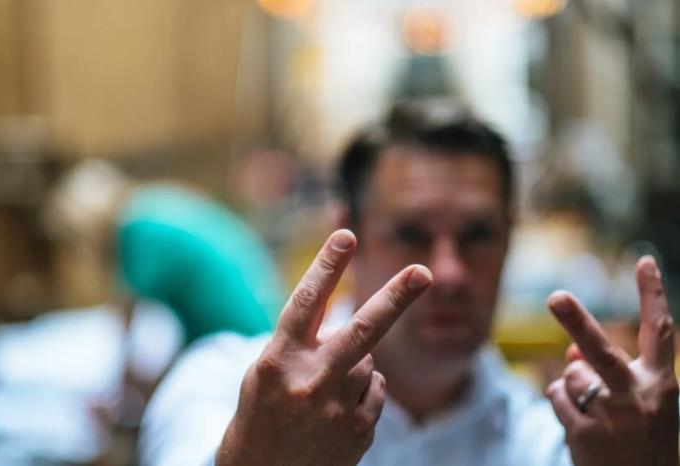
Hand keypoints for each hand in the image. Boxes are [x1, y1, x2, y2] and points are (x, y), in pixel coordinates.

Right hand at [215, 229, 432, 465]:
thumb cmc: (261, 415)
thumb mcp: (266, 372)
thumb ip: (302, 343)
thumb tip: (348, 322)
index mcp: (278, 360)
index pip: (306, 303)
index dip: (327, 265)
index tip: (346, 235)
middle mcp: (309, 382)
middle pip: (362, 330)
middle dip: (396, 297)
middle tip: (424, 272)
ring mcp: (337, 410)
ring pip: (369, 363)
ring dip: (354, 366)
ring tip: (322, 394)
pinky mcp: (358, 433)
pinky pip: (376, 392)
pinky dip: (363, 393)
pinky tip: (336, 414)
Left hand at [546, 256, 678, 465]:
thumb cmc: (640, 439)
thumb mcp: (638, 403)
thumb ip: (609, 371)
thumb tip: (570, 353)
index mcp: (663, 384)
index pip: (659, 332)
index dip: (652, 294)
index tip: (644, 261)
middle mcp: (640, 398)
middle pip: (602, 352)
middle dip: (577, 322)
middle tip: (555, 297)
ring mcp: (612, 418)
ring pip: (572, 374)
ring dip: (574, 387)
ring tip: (595, 414)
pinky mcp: (586, 434)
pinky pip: (558, 396)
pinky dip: (563, 404)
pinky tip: (582, 427)